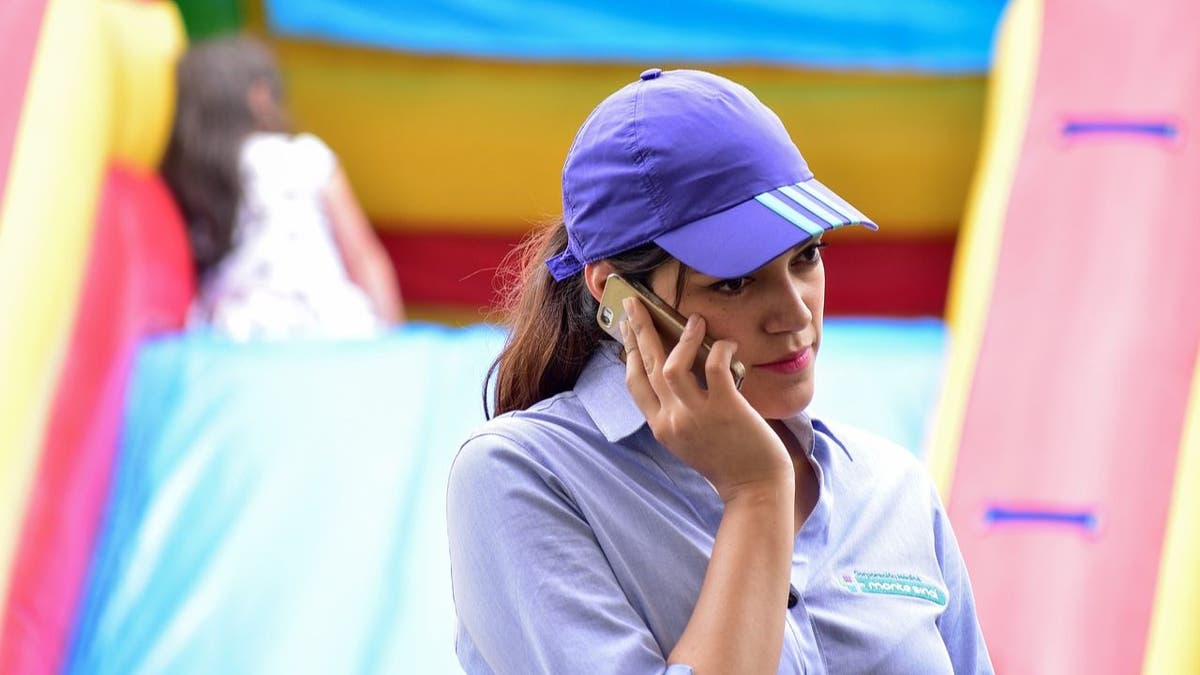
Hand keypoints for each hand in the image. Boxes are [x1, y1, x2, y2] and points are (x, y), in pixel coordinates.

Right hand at [620, 297, 793, 502]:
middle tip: (635, 302)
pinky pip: (714, 368)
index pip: (634, 382)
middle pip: (646, 365)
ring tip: (693, 319)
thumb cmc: (727, 462)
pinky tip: (727, 344)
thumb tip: (678, 370)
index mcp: (661, 427)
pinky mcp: (725, 410)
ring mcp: (696, 416)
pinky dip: (718, 349)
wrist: (755, 490)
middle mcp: (672, 421)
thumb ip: (679, 411)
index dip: (628, 351)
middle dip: (639, 329)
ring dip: (681, 338)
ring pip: (672, 366)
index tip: (627, 327)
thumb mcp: (690, 439)